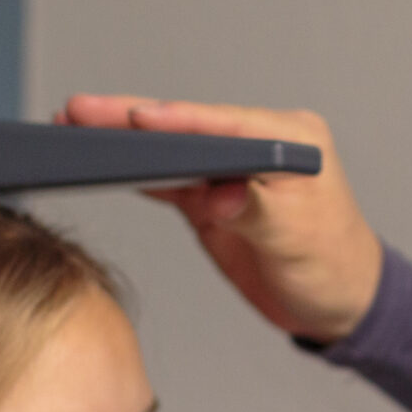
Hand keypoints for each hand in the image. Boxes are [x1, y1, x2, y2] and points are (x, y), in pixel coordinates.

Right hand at [54, 94, 384, 342]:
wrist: (338, 301)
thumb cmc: (333, 263)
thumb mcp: (296, 236)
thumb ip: (255, 208)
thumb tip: (219, 194)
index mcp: (290, 140)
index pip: (222, 122)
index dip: (176, 119)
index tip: (136, 117)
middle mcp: (259, 145)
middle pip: (187, 128)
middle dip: (131, 119)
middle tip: (80, 110)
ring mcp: (231, 171)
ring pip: (170, 151)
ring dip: (124, 142)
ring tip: (73, 127)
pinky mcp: (212, 197)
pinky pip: (168, 179)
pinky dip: (135, 172)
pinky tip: (100, 163)